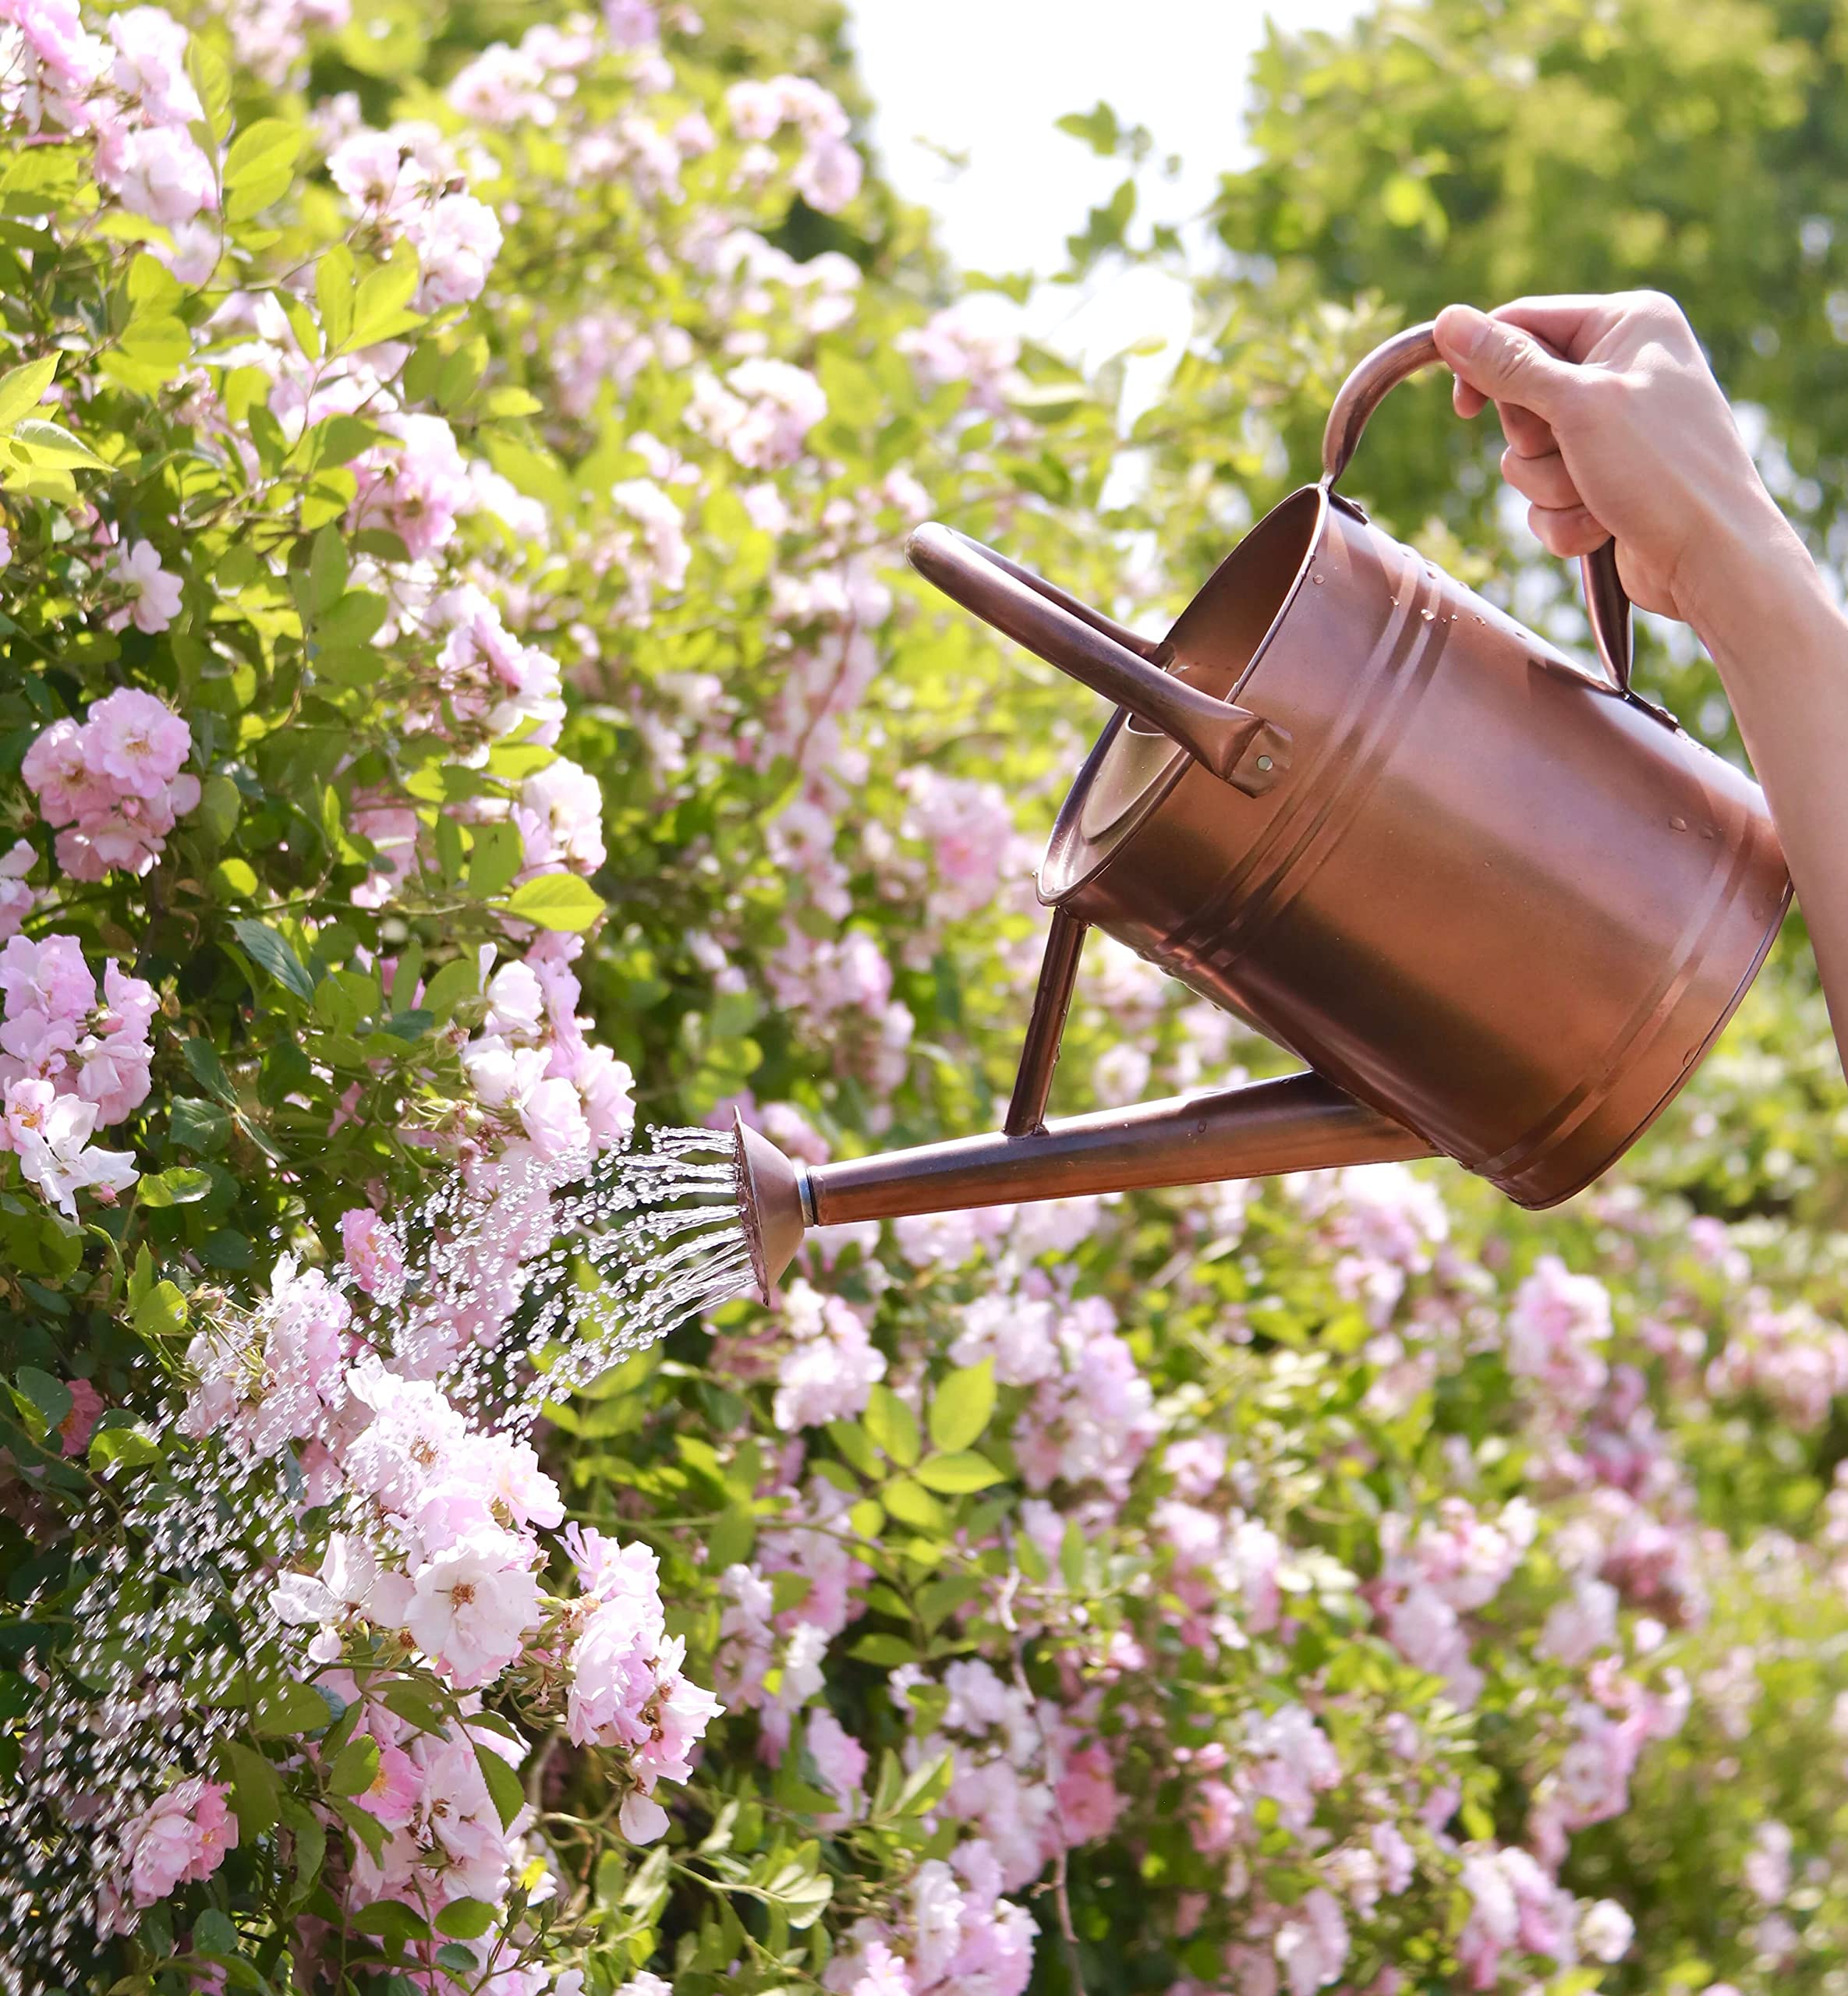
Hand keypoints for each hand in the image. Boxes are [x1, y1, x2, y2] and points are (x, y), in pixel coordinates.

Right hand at [1431, 291, 1808, 640]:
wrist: (1712, 558)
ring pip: (1526, 456)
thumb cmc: (1660, 470)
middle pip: (1518, 395)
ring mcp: (1612, 428)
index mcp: (1626, 323)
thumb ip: (1508, 365)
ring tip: (1598, 496)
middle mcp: (1620, 367)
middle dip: (1533, 442)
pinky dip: (1565, 518)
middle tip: (1571, 451)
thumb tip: (1446, 321)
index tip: (1465, 408)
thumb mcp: (1577, 405)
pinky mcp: (1603, 480)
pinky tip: (1604, 525)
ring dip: (1550, 487)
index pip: (1523, 323)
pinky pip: (1545, 497)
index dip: (1486, 365)